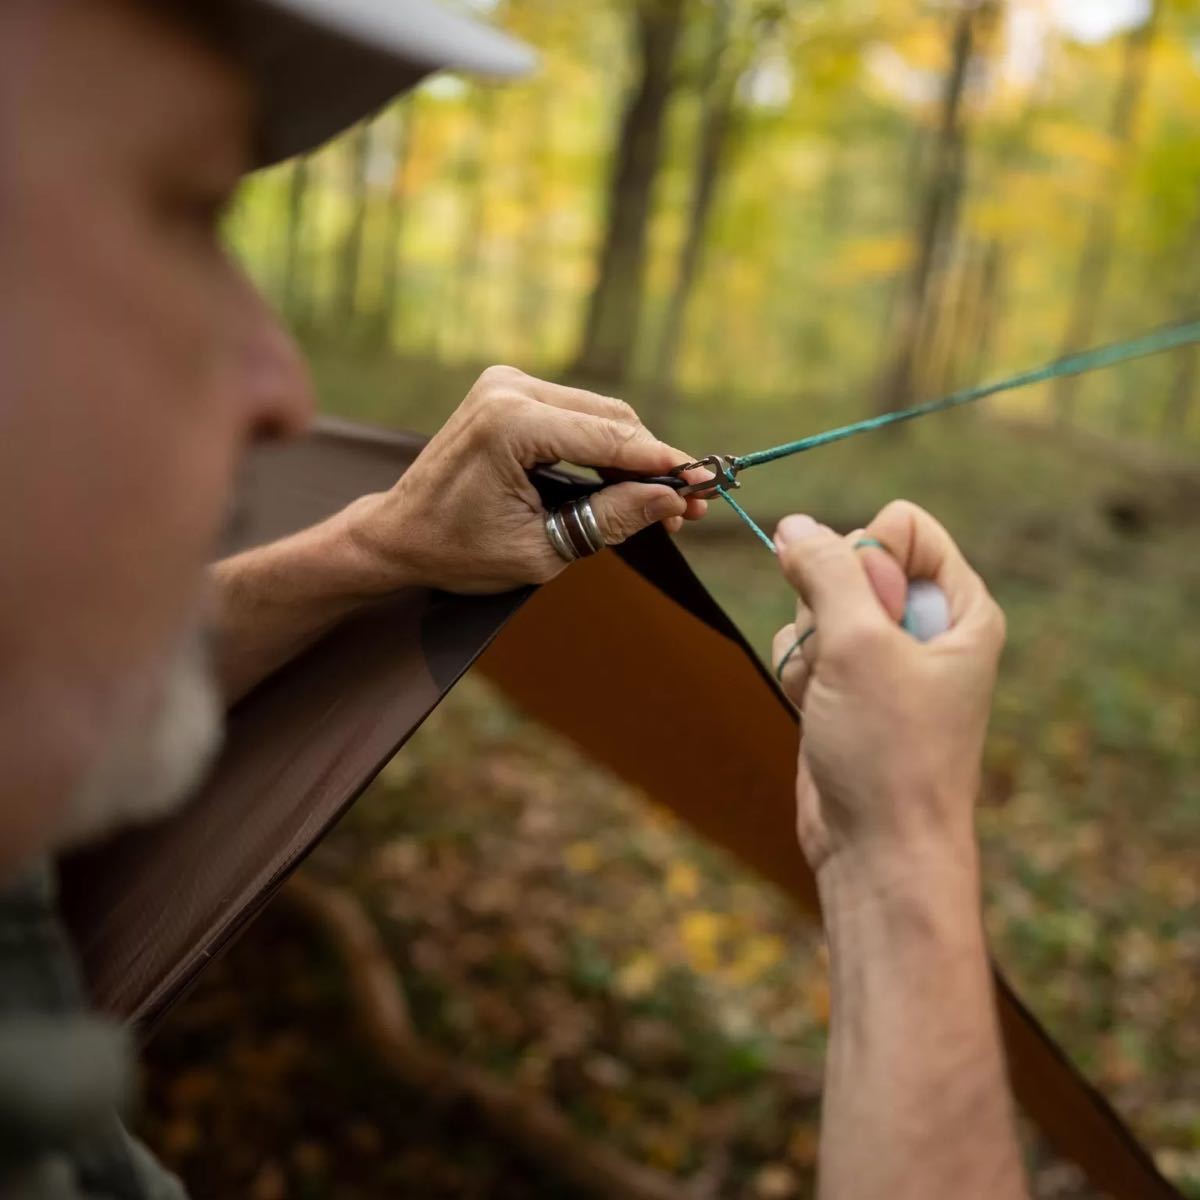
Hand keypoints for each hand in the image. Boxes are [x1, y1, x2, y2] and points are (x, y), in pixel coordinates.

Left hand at [343, 365, 706, 593]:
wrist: (398, 534)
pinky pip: (576, 414)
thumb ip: (610, 520)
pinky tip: (626, 482)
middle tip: (688, 508)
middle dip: (654, 464)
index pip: (611, 440)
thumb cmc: (458, 550)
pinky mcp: (507, 391)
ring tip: (663, 504)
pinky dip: (605, 447)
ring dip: (633, 456)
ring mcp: (506, 384)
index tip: (706, 486)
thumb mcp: (541, 550)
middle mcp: (509, 389)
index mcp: (511, 424)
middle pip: (612, 419)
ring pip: (600, 414)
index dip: (665, 465)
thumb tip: (671, 501)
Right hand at [770, 501, 1004, 883]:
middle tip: (846, 660)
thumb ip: (827, 573)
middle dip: (828, 606)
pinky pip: (804, 644)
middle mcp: (927, 627)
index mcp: (961, 608)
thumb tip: (793, 526)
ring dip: (809, 645)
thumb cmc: (889, 753)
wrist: (878, 850)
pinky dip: (799, 672)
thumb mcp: (860, 647)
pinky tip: (816, 710)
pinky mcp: (847, 687)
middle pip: (853, 562)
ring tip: (833, 695)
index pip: (902, 527)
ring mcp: (884, 659)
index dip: (870, 557)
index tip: (864, 612)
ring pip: (818, 604)